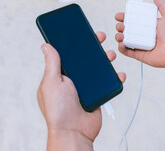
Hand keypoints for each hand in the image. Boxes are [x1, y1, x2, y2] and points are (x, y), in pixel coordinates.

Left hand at [37, 31, 125, 150]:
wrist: (74, 132)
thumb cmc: (58, 111)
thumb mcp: (52, 83)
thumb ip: (52, 63)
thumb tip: (46, 46)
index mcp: (59, 75)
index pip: (67, 54)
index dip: (73, 43)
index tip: (80, 31)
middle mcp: (73, 79)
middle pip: (85, 59)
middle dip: (93, 47)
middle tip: (99, 37)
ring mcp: (86, 87)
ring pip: (97, 69)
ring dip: (105, 60)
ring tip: (110, 54)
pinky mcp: (97, 94)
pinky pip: (107, 82)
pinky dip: (114, 77)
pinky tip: (118, 73)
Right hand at [115, 0, 164, 69]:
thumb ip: (162, 5)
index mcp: (148, 25)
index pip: (133, 19)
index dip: (125, 17)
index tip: (120, 15)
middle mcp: (143, 34)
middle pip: (126, 29)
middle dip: (120, 26)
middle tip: (122, 25)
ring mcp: (140, 44)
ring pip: (124, 39)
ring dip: (118, 36)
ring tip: (121, 34)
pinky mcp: (139, 54)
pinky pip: (127, 51)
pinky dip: (121, 48)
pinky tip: (122, 44)